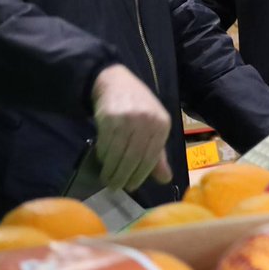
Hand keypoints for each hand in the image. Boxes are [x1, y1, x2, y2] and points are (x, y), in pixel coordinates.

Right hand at [91, 64, 172, 190]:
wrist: (116, 82)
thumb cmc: (139, 107)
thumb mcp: (153, 127)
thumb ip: (158, 154)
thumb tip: (165, 179)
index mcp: (162, 124)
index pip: (152, 156)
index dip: (141, 174)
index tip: (132, 187)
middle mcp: (147, 121)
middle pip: (135, 157)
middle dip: (124, 176)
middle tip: (115, 187)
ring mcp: (129, 119)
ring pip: (119, 153)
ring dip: (111, 170)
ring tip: (107, 179)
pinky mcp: (110, 118)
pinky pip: (106, 144)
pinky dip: (103, 157)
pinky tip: (102, 162)